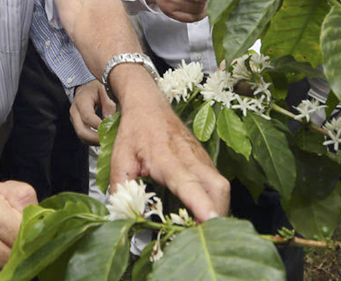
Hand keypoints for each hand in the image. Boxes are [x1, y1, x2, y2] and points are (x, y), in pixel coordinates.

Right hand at [0, 181, 36, 280]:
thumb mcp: (9, 192)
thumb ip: (28, 202)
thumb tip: (43, 222)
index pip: (22, 237)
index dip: (32, 241)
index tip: (34, 241)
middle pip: (12, 260)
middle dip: (21, 256)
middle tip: (22, 250)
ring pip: (1, 277)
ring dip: (8, 270)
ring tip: (7, 257)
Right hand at [70, 79, 116, 143]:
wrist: (86, 88)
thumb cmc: (95, 88)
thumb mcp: (104, 90)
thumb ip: (108, 104)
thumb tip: (109, 120)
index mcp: (81, 101)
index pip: (88, 117)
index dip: (98, 125)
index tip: (110, 130)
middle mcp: (75, 111)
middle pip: (81, 131)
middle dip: (95, 138)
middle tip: (108, 140)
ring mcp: (74, 119)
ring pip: (81, 136)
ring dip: (94, 142)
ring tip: (107, 141)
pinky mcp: (77, 125)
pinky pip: (83, 137)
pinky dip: (92, 141)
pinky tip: (102, 139)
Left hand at [109, 77, 229, 222]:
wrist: (148, 103)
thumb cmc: (134, 130)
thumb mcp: (120, 159)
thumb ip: (121, 189)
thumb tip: (124, 216)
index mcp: (167, 158)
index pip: (189, 182)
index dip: (201, 204)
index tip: (209, 220)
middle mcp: (190, 157)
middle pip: (218, 188)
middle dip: (219, 215)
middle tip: (206, 237)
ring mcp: (201, 157)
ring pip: (221, 186)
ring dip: (219, 210)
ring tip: (204, 230)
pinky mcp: (205, 159)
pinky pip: (217, 182)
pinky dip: (216, 201)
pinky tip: (203, 213)